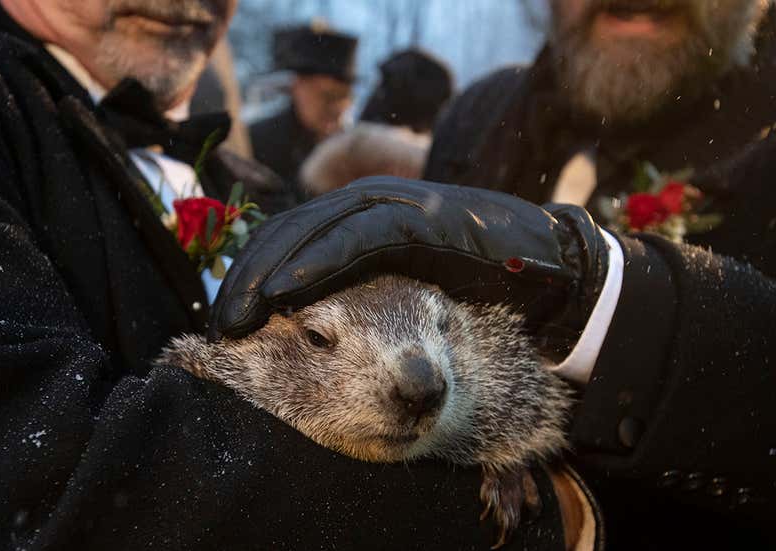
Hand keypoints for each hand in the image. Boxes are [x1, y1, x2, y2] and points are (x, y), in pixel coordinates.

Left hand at [210, 177, 608, 358]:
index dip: (255, 270)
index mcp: (366, 216)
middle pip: (293, 228)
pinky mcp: (425, 217)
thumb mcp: (408, 287)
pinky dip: (318, 262)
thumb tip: (316, 324)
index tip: (229, 315)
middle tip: (222, 320)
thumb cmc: (479, 286)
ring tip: (240, 311)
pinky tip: (286, 292)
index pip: (294, 234)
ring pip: (316, 227)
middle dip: (250, 273)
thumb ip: (365, 287)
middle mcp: (376, 201)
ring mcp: (401, 204)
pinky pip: (360, 237)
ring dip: (272, 270)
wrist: (553, 274)